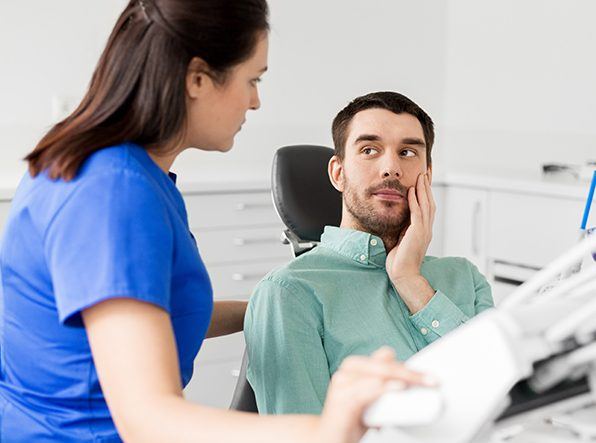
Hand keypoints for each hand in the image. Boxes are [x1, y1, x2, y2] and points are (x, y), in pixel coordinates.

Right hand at [316, 347, 434, 442]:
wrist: (325, 439)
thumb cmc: (348, 420)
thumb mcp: (372, 402)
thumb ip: (385, 392)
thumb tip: (412, 391)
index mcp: (355, 368)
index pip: (385, 357)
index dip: (407, 365)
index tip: (429, 377)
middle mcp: (348, 371)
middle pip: (384, 363)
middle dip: (410, 372)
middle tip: (431, 381)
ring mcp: (343, 383)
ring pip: (379, 373)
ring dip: (402, 377)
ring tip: (420, 383)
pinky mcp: (341, 399)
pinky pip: (367, 389)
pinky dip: (384, 387)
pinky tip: (398, 387)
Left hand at [386, 173, 434, 281]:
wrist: (403, 275)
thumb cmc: (399, 261)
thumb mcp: (402, 240)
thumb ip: (404, 229)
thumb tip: (400, 220)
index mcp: (424, 231)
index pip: (427, 208)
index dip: (426, 194)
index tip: (423, 181)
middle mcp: (426, 229)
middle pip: (430, 203)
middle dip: (427, 187)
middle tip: (425, 173)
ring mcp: (424, 231)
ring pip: (426, 205)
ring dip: (423, 189)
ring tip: (421, 176)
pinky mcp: (417, 233)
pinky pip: (417, 213)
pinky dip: (415, 200)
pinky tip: (412, 190)